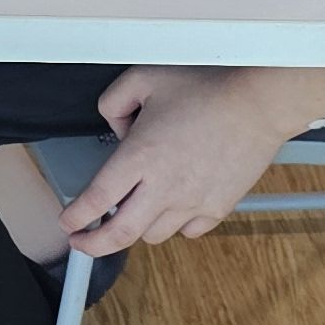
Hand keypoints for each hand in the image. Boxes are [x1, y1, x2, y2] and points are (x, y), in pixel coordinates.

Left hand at [56, 68, 313, 255]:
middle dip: (94, 245)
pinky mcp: (217, 208)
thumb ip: (114, 103)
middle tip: (83, 243)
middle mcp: (163, 186)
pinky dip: (175, 224)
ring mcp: (192, 202)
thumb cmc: (204, 87)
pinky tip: (173, 206)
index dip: (76, 216)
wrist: (258, 104)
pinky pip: (188, 231)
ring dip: (138, 227)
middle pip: (121, 233)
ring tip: (135, 210)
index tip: (67, 222)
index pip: (97, 198)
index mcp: (140, 156)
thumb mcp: (145, 79)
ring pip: (153, 235)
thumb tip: (117, 132)